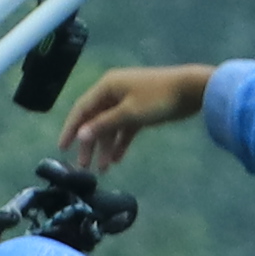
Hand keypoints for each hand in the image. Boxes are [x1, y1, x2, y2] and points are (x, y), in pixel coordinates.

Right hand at [57, 63, 211, 170]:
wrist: (192, 89)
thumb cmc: (158, 98)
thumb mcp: (129, 113)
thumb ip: (104, 124)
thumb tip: (80, 135)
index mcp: (107, 87)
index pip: (82, 109)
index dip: (71, 129)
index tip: (62, 148)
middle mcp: (114, 92)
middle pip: (95, 120)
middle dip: (89, 143)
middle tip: (84, 166)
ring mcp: (128, 101)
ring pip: (110, 126)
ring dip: (106, 146)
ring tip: (103, 169)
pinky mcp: (141, 110)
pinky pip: (125, 128)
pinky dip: (121, 142)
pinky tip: (117, 159)